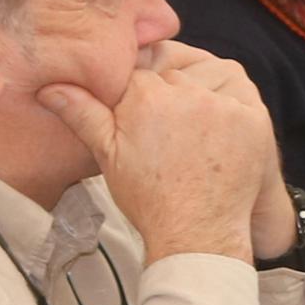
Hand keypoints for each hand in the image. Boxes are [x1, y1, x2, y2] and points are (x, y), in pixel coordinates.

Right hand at [46, 49, 273, 262]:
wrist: (197, 234)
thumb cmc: (151, 199)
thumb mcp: (108, 155)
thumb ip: (83, 113)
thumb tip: (50, 87)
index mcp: (145, 98)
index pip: (140, 70)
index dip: (138, 90)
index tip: (142, 111)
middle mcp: (186, 94)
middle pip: (174, 72)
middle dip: (168, 89)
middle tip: (168, 123)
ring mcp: (223, 104)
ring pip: (207, 72)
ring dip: (201, 86)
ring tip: (193, 120)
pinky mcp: (253, 118)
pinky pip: (239, 87)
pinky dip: (229, 95)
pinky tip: (218, 115)